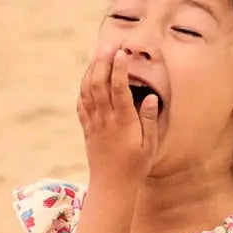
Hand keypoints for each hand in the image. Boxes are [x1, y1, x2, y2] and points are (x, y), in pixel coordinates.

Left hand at [77, 47, 158, 179]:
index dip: (119, 68)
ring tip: (99, 54)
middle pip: (99, 83)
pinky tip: (88, 77)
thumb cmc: (135, 167)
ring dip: (92, 70)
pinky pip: (81, 103)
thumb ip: (149, 120)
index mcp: (123, 122)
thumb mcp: (150, 146)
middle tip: (111, 45)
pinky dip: (83, 87)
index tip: (123, 53)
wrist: (111, 187)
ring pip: (87, 90)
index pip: (119, 89)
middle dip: (103, 61)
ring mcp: (93, 123)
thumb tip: (150, 97)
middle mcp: (105, 120)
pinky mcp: (86, 129)